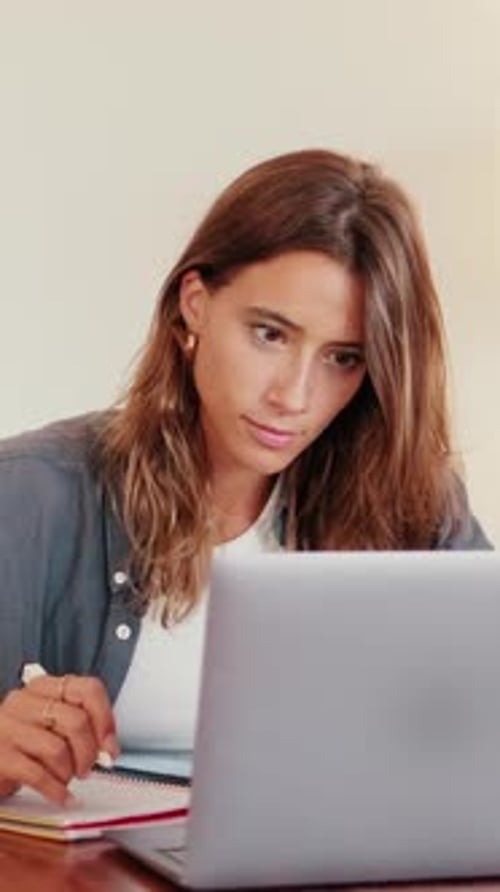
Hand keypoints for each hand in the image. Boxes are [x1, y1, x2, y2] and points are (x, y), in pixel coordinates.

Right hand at [0, 672, 119, 804]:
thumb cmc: (21, 744)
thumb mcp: (49, 726)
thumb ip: (80, 729)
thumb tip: (108, 748)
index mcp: (43, 687)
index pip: (87, 689)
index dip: (105, 719)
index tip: (110, 745)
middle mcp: (24, 701)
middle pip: (76, 721)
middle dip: (89, 753)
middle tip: (87, 768)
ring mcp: (7, 727)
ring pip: (58, 749)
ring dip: (69, 772)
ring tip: (66, 779)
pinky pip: (37, 775)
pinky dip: (56, 790)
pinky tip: (61, 796)